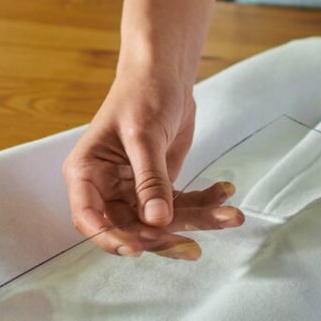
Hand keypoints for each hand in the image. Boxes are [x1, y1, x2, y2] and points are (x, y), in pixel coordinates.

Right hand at [63, 75, 245, 259]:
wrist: (165, 72)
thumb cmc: (142, 93)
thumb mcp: (144, 134)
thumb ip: (150, 179)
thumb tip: (156, 221)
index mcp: (87, 172)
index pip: (89, 217)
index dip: (109, 238)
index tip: (136, 248)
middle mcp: (107, 186)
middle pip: (132, 227)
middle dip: (167, 236)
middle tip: (195, 244)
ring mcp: (134, 189)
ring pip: (163, 221)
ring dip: (198, 220)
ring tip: (232, 216)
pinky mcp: (160, 187)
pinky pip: (182, 205)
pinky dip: (205, 203)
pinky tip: (225, 194)